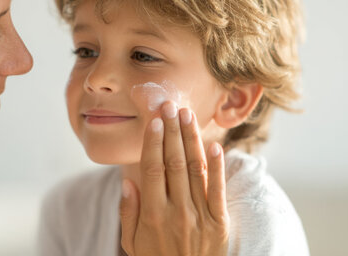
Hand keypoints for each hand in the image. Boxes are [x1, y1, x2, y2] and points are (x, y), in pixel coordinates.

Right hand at [119, 101, 229, 255]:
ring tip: (188, 116)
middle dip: (172, 132)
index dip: (153, 143)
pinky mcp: (219, 223)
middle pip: (174, 163)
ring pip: (195, 170)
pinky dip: (217, 167)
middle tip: (170, 106)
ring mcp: (200, 217)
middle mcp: (177, 212)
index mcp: (152, 215)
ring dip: (191, 140)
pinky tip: (214, 146)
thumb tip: (128, 180)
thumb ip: (128, 212)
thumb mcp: (131, 243)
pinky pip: (217, 190)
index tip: (154, 121)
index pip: (153, 169)